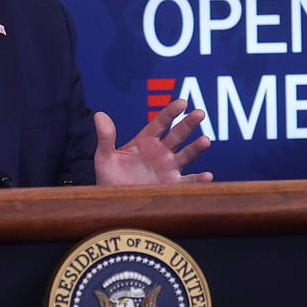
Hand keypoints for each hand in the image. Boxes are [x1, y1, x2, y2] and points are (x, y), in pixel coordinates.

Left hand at [94, 99, 212, 185]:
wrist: (113, 204)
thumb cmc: (109, 179)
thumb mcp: (105, 157)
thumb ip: (106, 137)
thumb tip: (99, 115)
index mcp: (146, 141)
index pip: (160, 122)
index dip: (171, 112)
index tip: (182, 103)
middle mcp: (161, 152)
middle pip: (178, 134)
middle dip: (189, 124)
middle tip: (200, 113)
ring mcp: (168, 168)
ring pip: (186, 155)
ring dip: (196, 148)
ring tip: (206, 141)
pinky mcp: (172, 185)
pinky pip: (188, 181)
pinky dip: (198, 179)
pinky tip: (207, 176)